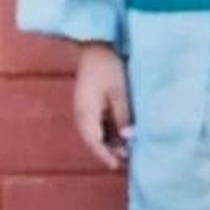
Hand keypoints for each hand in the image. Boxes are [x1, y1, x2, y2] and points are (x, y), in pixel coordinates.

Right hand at [73, 41, 132, 170]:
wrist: (96, 44)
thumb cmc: (108, 66)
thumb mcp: (119, 92)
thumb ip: (122, 116)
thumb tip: (127, 139)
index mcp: (85, 112)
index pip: (93, 141)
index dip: (104, 155)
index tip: (116, 165)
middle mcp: (81, 113)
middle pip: (93, 139)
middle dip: (108, 150)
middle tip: (127, 158)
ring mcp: (84, 107)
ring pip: (96, 131)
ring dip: (109, 141)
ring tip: (127, 148)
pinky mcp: (90, 101)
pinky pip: (97, 122)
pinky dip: (109, 130)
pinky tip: (122, 132)